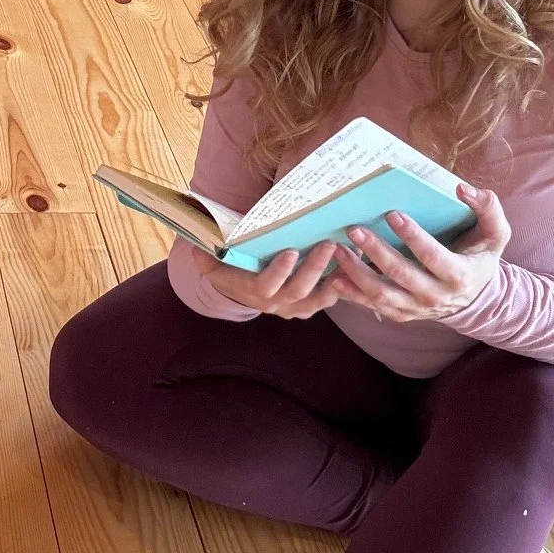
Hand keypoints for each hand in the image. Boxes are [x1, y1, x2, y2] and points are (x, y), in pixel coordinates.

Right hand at [190, 241, 342, 319]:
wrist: (238, 289)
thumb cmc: (228, 269)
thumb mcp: (212, 263)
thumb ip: (206, 256)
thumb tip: (198, 246)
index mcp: (251, 291)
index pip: (265, 286)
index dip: (278, 272)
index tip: (291, 252)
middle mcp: (274, 304)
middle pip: (297, 291)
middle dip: (314, 268)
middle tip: (329, 244)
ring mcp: (292, 308)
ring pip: (317, 300)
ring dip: (334, 280)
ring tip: (348, 257)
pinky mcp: (307, 306)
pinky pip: (327, 301)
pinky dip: (342, 286)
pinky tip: (354, 267)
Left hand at [329, 183, 510, 322]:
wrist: (476, 297)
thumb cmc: (480, 256)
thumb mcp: (495, 233)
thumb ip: (488, 208)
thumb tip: (463, 189)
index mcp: (458, 275)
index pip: (432, 255)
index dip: (412, 236)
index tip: (391, 214)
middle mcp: (436, 296)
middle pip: (400, 275)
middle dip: (376, 251)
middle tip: (354, 229)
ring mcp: (416, 308)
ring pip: (382, 295)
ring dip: (356, 273)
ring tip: (338, 252)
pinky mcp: (401, 314)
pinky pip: (373, 306)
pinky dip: (352, 294)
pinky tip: (334, 276)